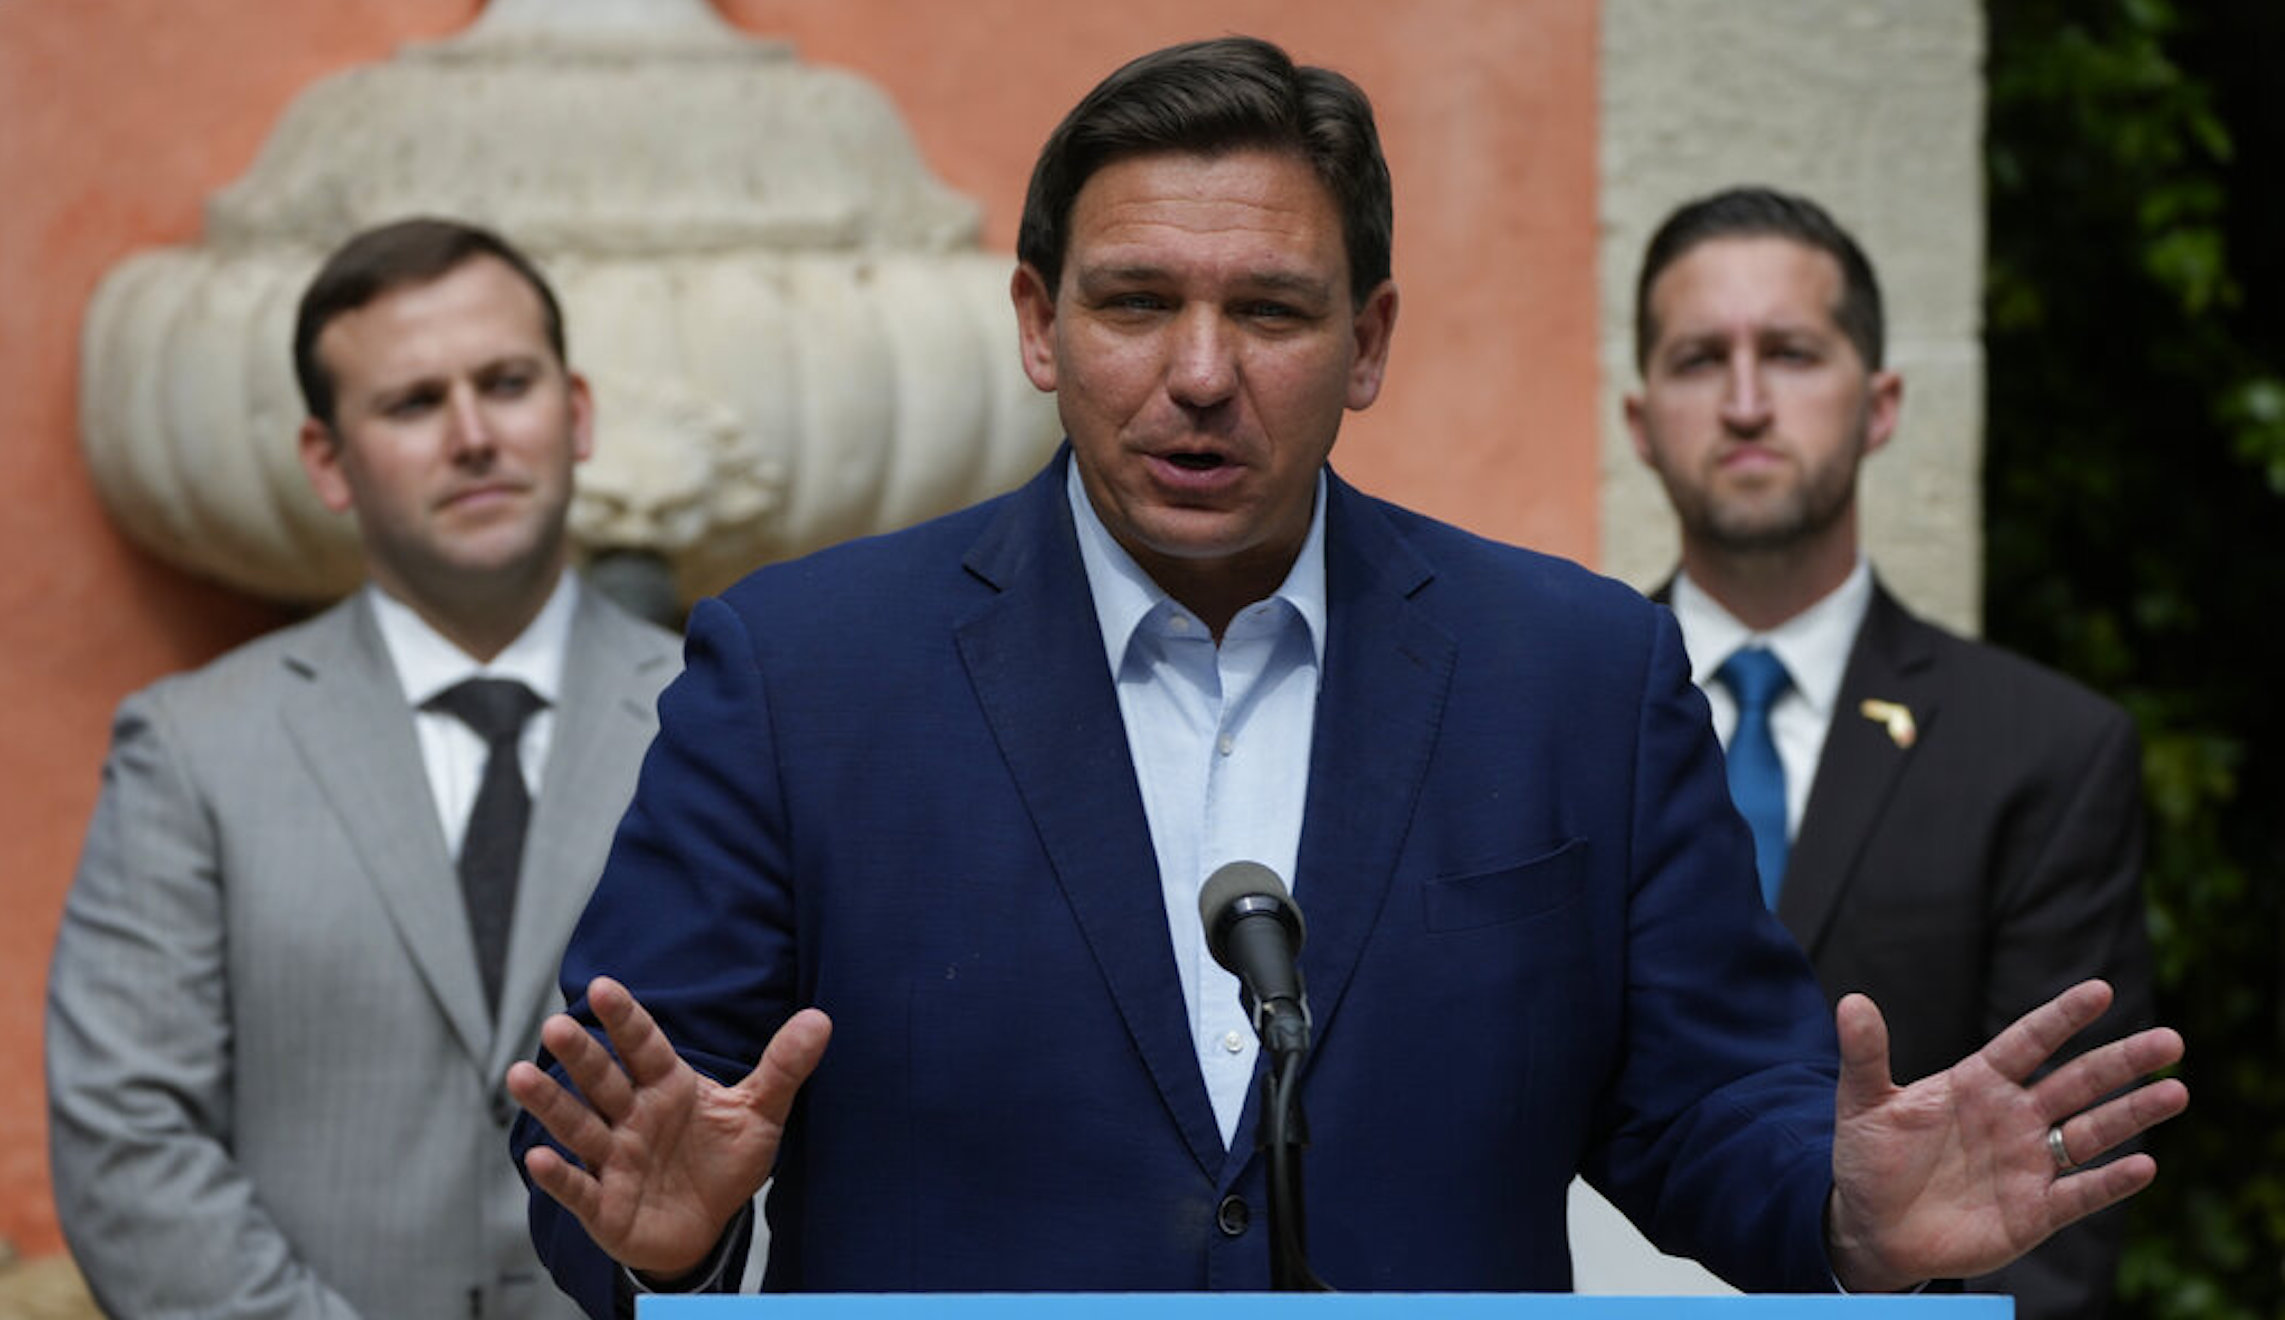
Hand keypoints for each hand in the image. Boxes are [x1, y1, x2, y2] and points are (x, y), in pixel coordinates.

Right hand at [506, 976, 831, 1277]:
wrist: (705, 1226)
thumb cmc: (723, 1162)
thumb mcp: (759, 1114)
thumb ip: (783, 1068)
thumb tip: (820, 1020)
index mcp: (667, 1087)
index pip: (643, 1046)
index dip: (624, 1018)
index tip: (603, 986)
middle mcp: (632, 1116)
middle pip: (603, 1080)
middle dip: (580, 1055)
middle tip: (555, 1026)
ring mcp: (614, 1159)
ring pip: (578, 1126)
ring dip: (550, 1104)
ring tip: (518, 1076)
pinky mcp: (603, 1204)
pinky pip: (578, 1187)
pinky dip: (560, 1176)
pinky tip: (538, 1158)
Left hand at [1824, 979, 2185, 1293]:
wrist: (1873, 1227)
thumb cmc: (1872, 1160)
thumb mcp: (1863, 1104)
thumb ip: (1865, 1055)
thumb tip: (1852, 1001)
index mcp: (1978, 1083)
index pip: (2028, 1041)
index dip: (2062, 1018)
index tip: (2100, 991)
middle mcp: (2013, 1117)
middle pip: (2077, 1082)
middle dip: (2121, 1061)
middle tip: (2171, 1040)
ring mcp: (2028, 1164)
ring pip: (2091, 1133)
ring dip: (2133, 1114)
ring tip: (2176, 1091)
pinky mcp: (2034, 1211)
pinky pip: (2080, 1193)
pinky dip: (2111, 1182)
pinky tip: (2145, 1166)